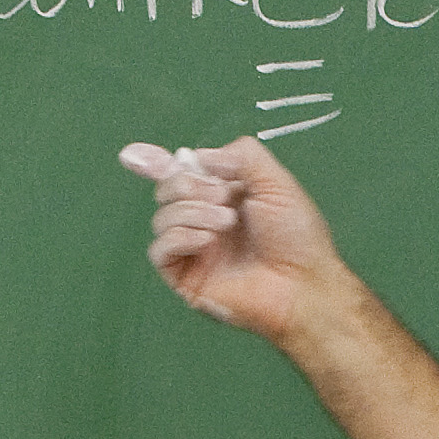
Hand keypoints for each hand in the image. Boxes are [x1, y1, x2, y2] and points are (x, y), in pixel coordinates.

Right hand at [118, 135, 353, 348]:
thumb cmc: (297, 238)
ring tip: (227, 222)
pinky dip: (178, 237)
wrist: (304, 284)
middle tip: (223, 196)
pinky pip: (159, 251)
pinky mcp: (186, 278)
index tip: (135, 154)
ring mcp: (194, 250)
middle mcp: (205, 220)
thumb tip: (197, 156)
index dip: (155, 162)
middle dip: (187, 184)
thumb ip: (240, 155)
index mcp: (223, 195)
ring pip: (162, 217)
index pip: (180, 174)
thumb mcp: (275, 181)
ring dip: (192, 211)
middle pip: (167, 189)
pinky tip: (206, 240)